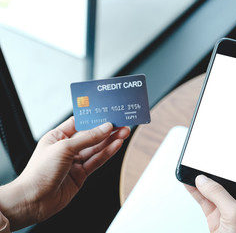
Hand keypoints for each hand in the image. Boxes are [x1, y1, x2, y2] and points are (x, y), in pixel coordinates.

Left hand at [0, 117, 129, 229]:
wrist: (33, 200)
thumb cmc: (39, 172)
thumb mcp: (64, 148)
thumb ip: (88, 138)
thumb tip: (105, 128)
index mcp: (57, 136)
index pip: (79, 122)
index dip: (94, 117)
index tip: (108, 112)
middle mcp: (67, 148)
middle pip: (91, 135)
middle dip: (107, 129)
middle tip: (122, 123)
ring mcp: (74, 161)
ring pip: (96, 148)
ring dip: (111, 140)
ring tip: (125, 132)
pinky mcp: (81, 174)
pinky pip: (97, 161)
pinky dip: (107, 153)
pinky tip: (117, 145)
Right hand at [185, 146, 235, 232]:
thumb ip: (219, 194)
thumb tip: (203, 181)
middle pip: (232, 175)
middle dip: (223, 162)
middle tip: (215, 148)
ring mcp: (227, 208)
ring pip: (214, 186)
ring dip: (204, 176)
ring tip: (195, 163)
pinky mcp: (215, 216)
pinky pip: (202, 199)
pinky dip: (194, 190)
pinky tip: (187, 181)